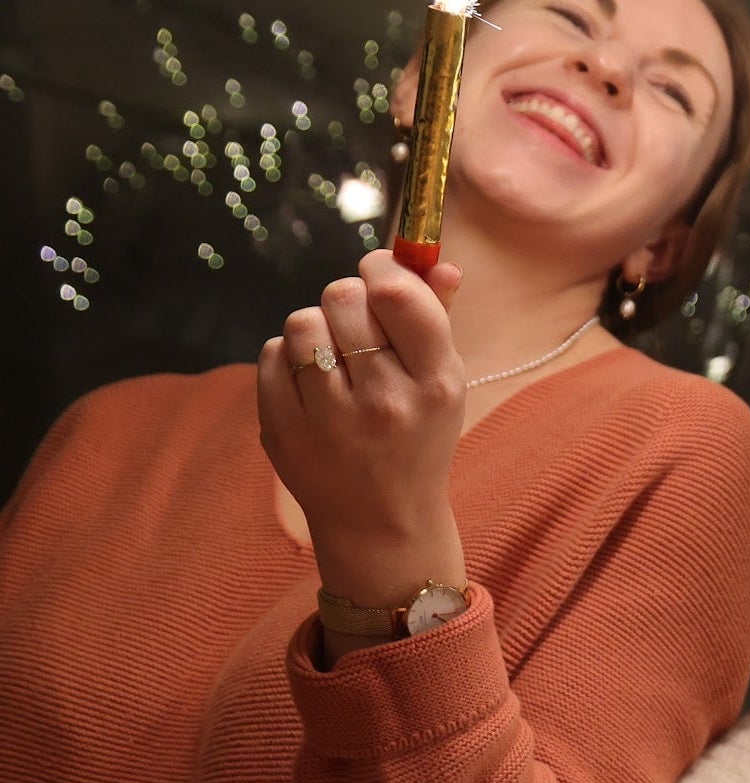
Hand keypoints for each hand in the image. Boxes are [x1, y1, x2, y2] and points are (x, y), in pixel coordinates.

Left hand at [258, 251, 469, 627]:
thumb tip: (436, 260)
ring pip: (302, 323)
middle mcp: (385, 403)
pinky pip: (272, 354)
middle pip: (342, 297)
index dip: (382, 270)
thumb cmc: (418, 438)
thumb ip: (437, 318)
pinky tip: (310, 387)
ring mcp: (329, 420)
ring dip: (316, 329)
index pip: (398, 296)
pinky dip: (288, 359)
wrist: (381, 522)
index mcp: (437, 386)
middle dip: (348, 299)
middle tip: (357, 324)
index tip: (379, 275)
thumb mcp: (445, 384)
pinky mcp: (282, 429)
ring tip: (334, 360)